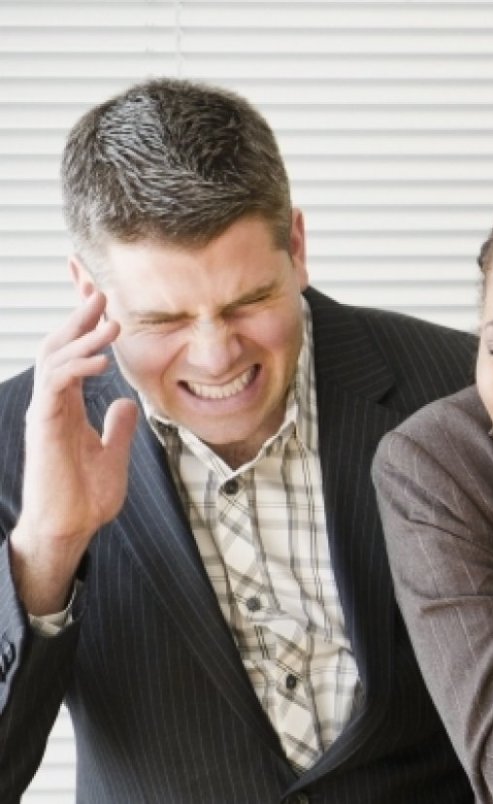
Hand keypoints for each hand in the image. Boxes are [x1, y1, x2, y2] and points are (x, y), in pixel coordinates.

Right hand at [13, 291, 139, 613]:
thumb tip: (126, 403)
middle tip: (98, 286)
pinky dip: (78, 368)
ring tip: (110, 317)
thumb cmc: (85, 498)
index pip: (75, 353)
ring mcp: (46, 411)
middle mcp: (53, 402)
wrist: (69, 529)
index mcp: (68, 404)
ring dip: (82, 335)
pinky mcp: (44, 426)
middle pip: (60, 345)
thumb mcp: (112, 454)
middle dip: (77, 314)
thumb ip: (118, 427)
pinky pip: (56, 387)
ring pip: (54, 359)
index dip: (84, 323)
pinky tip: (101, 360)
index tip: (99, 292)